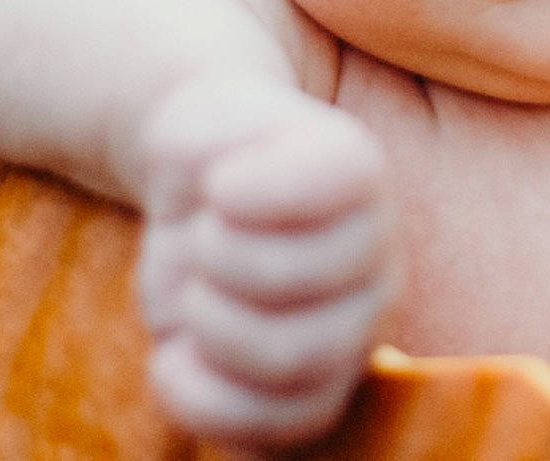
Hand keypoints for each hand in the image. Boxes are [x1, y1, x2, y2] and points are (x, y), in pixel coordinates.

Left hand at [133, 74, 397, 447]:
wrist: (209, 198)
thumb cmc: (208, 157)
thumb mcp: (195, 120)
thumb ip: (207, 134)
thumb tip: (225, 193)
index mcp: (358, 169)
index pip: (343, 181)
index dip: (261, 191)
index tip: (220, 185)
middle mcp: (377, 250)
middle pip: (303, 277)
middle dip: (219, 260)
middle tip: (200, 238)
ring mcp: (357, 325)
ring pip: (295, 360)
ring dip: (211, 329)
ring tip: (192, 295)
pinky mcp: (322, 389)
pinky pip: (282, 428)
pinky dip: (204, 401)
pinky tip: (173, 357)